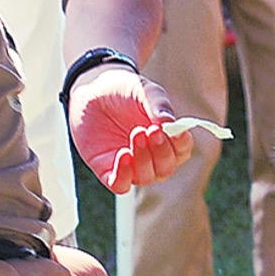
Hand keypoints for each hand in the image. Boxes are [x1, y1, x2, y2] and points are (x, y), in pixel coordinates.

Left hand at [66, 67, 192, 193]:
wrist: (92, 92)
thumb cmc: (123, 91)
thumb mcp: (143, 90)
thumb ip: (157, 104)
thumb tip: (169, 123)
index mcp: (166, 138)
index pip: (182, 150)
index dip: (181, 143)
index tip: (176, 131)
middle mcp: (151, 157)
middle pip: (166, 167)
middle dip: (162, 151)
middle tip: (152, 131)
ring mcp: (131, 166)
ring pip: (146, 177)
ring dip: (144, 159)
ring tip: (137, 133)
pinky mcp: (107, 171)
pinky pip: (120, 184)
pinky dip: (124, 175)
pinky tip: (124, 155)